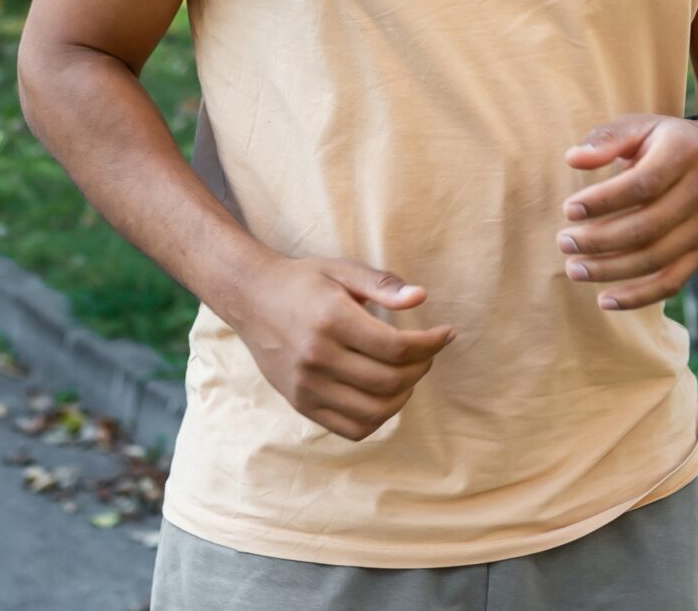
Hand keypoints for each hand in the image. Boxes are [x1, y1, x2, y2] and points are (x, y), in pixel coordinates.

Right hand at [224, 256, 457, 441]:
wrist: (251, 299)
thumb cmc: (303, 282)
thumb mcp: (342, 270)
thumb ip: (382, 284)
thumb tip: (421, 298)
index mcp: (331, 320)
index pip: (396, 347)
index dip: (430, 344)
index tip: (446, 334)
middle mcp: (317, 357)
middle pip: (390, 381)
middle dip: (422, 368)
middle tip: (427, 353)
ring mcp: (307, 386)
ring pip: (374, 410)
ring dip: (404, 395)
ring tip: (408, 374)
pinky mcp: (301, 404)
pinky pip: (351, 428)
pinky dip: (377, 417)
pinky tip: (384, 395)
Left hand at [558, 113, 697, 309]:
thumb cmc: (664, 143)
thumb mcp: (640, 127)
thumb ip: (606, 139)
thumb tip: (573, 159)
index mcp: (683, 153)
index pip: (642, 184)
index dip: (604, 200)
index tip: (568, 210)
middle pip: (648, 226)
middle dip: (600, 240)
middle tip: (563, 242)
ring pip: (657, 258)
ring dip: (611, 270)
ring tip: (574, 269)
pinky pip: (673, 282)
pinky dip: (639, 297)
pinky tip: (605, 300)